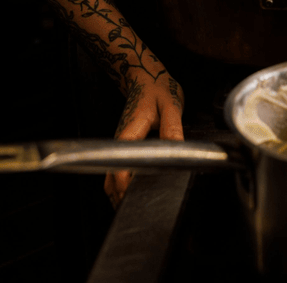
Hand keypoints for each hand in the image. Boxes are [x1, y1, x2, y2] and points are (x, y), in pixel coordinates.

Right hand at [104, 70, 183, 208]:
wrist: (145, 77)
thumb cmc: (158, 89)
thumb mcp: (171, 104)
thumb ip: (172, 127)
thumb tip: (176, 150)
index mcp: (131, 130)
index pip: (121, 163)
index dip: (125, 183)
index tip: (136, 195)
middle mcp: (120, 139)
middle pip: (110, 176)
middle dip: (120, 195)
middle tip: (139, 208)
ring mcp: (120, 143)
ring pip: (110, 176)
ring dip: (118, 192)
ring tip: (136, 204)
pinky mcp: (123, 145)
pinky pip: (116, 169)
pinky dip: (120, 184)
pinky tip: (133, 191)